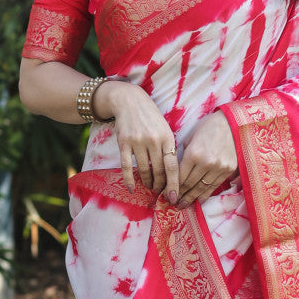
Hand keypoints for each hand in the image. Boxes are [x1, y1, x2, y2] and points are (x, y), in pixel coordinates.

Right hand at [97, 80, 179, 201]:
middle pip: (159, 171)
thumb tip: (174, 174)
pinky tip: (131, 189)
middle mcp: (154, 140)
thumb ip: (169, 148)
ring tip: (150, 187)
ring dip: (147, 182)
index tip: (174, 197)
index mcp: (167, 138)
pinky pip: (126, 166)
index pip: (172, 166)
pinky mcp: (124, 143)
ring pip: (144, 170)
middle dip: (160, 185)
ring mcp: (138, 141)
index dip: (174, 184)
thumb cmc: (151, 118)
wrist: (130, 101)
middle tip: (160, 192)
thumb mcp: (165, 129)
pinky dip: (129, 180)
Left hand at [177, 111, 237, 208]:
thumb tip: (173, 173)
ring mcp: (218, 168)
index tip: (166, 195)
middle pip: (189, 185)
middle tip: (173, 204)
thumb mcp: (190, 139)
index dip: (172, 188)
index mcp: (193, 154)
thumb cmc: (207, 128)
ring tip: (183, 205)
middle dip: (180, 196)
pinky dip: (205, 195)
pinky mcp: (228, 170)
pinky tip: (198, 200)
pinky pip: (214, 186)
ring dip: (191, 199)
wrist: (232, 124)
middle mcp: (206, 163)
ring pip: (202, 189)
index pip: (179, 177)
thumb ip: (183, 156)